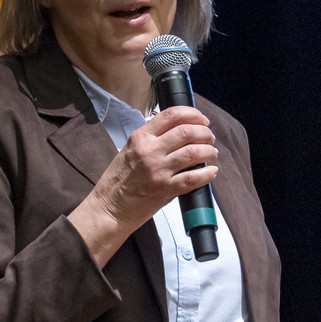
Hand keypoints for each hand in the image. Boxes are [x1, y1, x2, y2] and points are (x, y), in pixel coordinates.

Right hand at [69, 105, 218, 266]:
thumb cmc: (118, 180)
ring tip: (212, 154)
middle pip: (187, 131)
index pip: (171, 115)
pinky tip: (211, 172)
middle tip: (209, 138)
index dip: (193, 114)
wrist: (109, 207)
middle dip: (205, 133)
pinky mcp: (166, 189)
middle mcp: (149, 151)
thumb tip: (177, 131)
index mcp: (140, 138)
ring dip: (209, 151)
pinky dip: (208, 173)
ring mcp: (158, 170)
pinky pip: (194, 177)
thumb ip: (150, 139)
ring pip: (194, 152)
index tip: (202, 120)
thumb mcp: (129, 150)